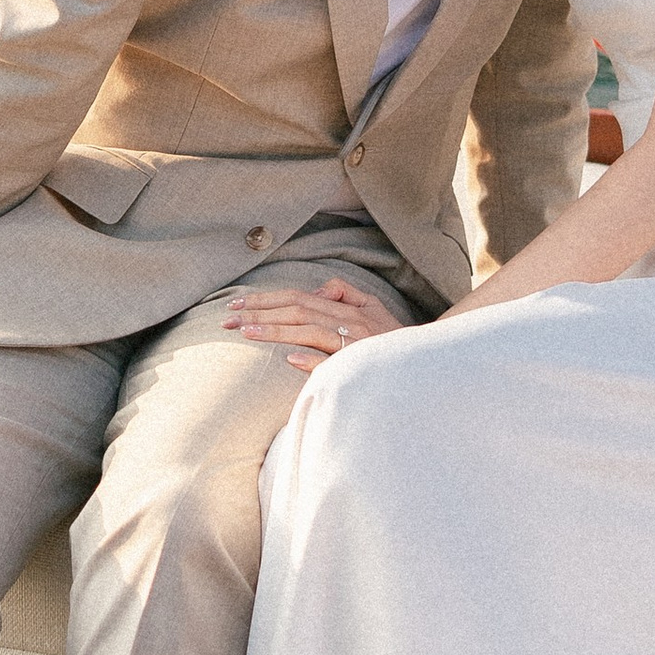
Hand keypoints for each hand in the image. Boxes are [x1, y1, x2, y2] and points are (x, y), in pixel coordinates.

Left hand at [222, 276, 408, 370]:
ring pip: (309, 328)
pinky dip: (314, 358)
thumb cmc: (393, 339)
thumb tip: (317, 290)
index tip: (236, 305)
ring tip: (245, 332)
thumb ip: (345, 293)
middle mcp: (350, 319)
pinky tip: (290, 359)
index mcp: (346, 307)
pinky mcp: (363, 365)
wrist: (428, 364)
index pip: (297, 297)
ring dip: (276, 329)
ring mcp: (357, 342)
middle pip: (296, 308)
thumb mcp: (373, 309)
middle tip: (226, 318)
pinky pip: (336, 361)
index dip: (265, 299)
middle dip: (259, 311)